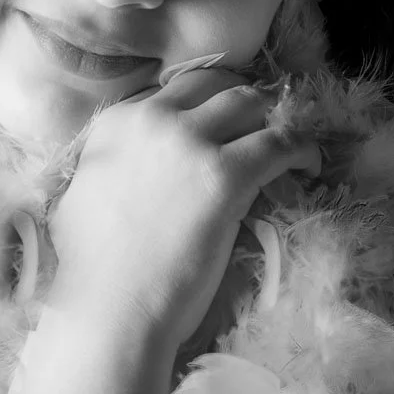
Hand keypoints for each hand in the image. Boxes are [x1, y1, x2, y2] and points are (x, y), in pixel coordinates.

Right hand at [43, 69, 319, 351]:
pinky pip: (281, 142)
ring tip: (285, 150)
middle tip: (255, 133)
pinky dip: (301, 149)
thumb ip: (113, 163)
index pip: (174, 92)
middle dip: (240, 106)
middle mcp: (154, 118)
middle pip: (215, 86)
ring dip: (270, 121)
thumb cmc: (92, 268)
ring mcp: (191, 142)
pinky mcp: (227, 173)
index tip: (220, 130)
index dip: (203, 109)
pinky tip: (307, 166)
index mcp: (118, 122)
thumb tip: (128, 167)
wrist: (110, 307)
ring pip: (250, 103)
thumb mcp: (86, 192)